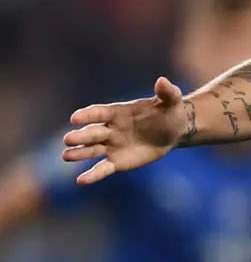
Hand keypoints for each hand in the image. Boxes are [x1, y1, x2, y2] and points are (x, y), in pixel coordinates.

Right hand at [63, 77, 189, 184]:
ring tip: (66, 156)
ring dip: (79, 153)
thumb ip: (166, 92)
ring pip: (92, 150)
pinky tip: (81, 180)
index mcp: (118, 112)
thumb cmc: (169, 112)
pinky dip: (93, 174)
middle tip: (68, 140)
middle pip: (92, 132)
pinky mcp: (117, 161)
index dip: (88, 115)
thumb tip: (163, 81)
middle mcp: (111, 129)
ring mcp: (112, 146)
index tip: (74, 118)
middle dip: (81, 136)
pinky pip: (103, 168)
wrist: (174, 131)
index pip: (99, 113)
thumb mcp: (171, 101)